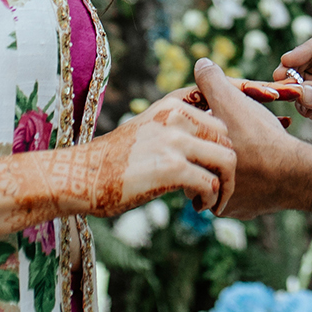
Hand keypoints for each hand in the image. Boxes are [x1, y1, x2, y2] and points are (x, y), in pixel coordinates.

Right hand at [89, 100, 236, 213]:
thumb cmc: (114, 160)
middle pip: (228, 138)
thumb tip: (206, 143)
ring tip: (210, 200)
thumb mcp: (147, 129)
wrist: (82, 176)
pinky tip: (197, 206)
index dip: (228, 141)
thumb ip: (175, 128)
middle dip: (228, 167)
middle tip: (217, 188)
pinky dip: (210, 199)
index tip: (224, 162)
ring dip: (225, 185)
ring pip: (227, 160)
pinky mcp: (172, 168)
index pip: (220, 116)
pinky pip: (210, 183)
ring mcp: (175, 141)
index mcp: (172, 105)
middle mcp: (176, 117)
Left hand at [192, 60, 303, 217]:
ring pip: (223, 173)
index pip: (189, 138)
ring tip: (253, 137)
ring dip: (235, 157)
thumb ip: (210, 81)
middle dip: (218, 140)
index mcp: (194, 161)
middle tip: (237, 126)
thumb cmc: (259, 136)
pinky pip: (242, 190)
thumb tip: (200, 64)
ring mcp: (223, 204)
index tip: (221, 111)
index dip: (205, 120)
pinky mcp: (242, 211)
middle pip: (205, 156)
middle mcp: (202, 189)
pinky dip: (251, 174)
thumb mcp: (231, 100)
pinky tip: (263, 158)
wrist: (295, 174)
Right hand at [276, 33, 311, 162]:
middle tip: (279, 80)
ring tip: (281, 93)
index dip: (305, 50)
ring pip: (301, 80)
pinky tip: (294, 106)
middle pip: (308, 60)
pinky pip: (301, 101)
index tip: (288, 61)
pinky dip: (294, 102)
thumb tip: (300, 91)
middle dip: (293, 68)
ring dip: (290, 85)